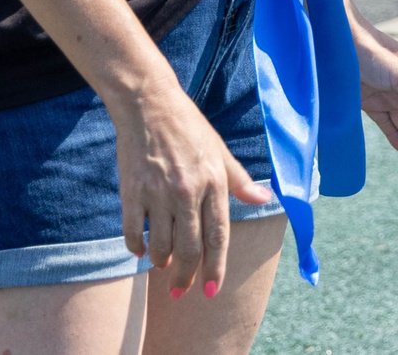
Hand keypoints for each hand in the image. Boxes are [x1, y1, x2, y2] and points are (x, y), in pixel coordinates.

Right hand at [110, 76, 275, 299]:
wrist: (149, 106)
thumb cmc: (190, 128)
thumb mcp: (221, 152)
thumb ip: (240, 181)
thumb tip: (265, 200)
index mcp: (214, 183)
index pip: (218, 236)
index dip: (215, 267)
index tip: (210, 291)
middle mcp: (188, 192)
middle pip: (190, 248)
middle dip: (187, 276)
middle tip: (181, 291)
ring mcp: (158, 193)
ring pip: (162, 244)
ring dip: (163, 262)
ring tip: (164, 266)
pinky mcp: (132, 191)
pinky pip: (134, 231)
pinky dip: (137, 247)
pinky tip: (141, 251)